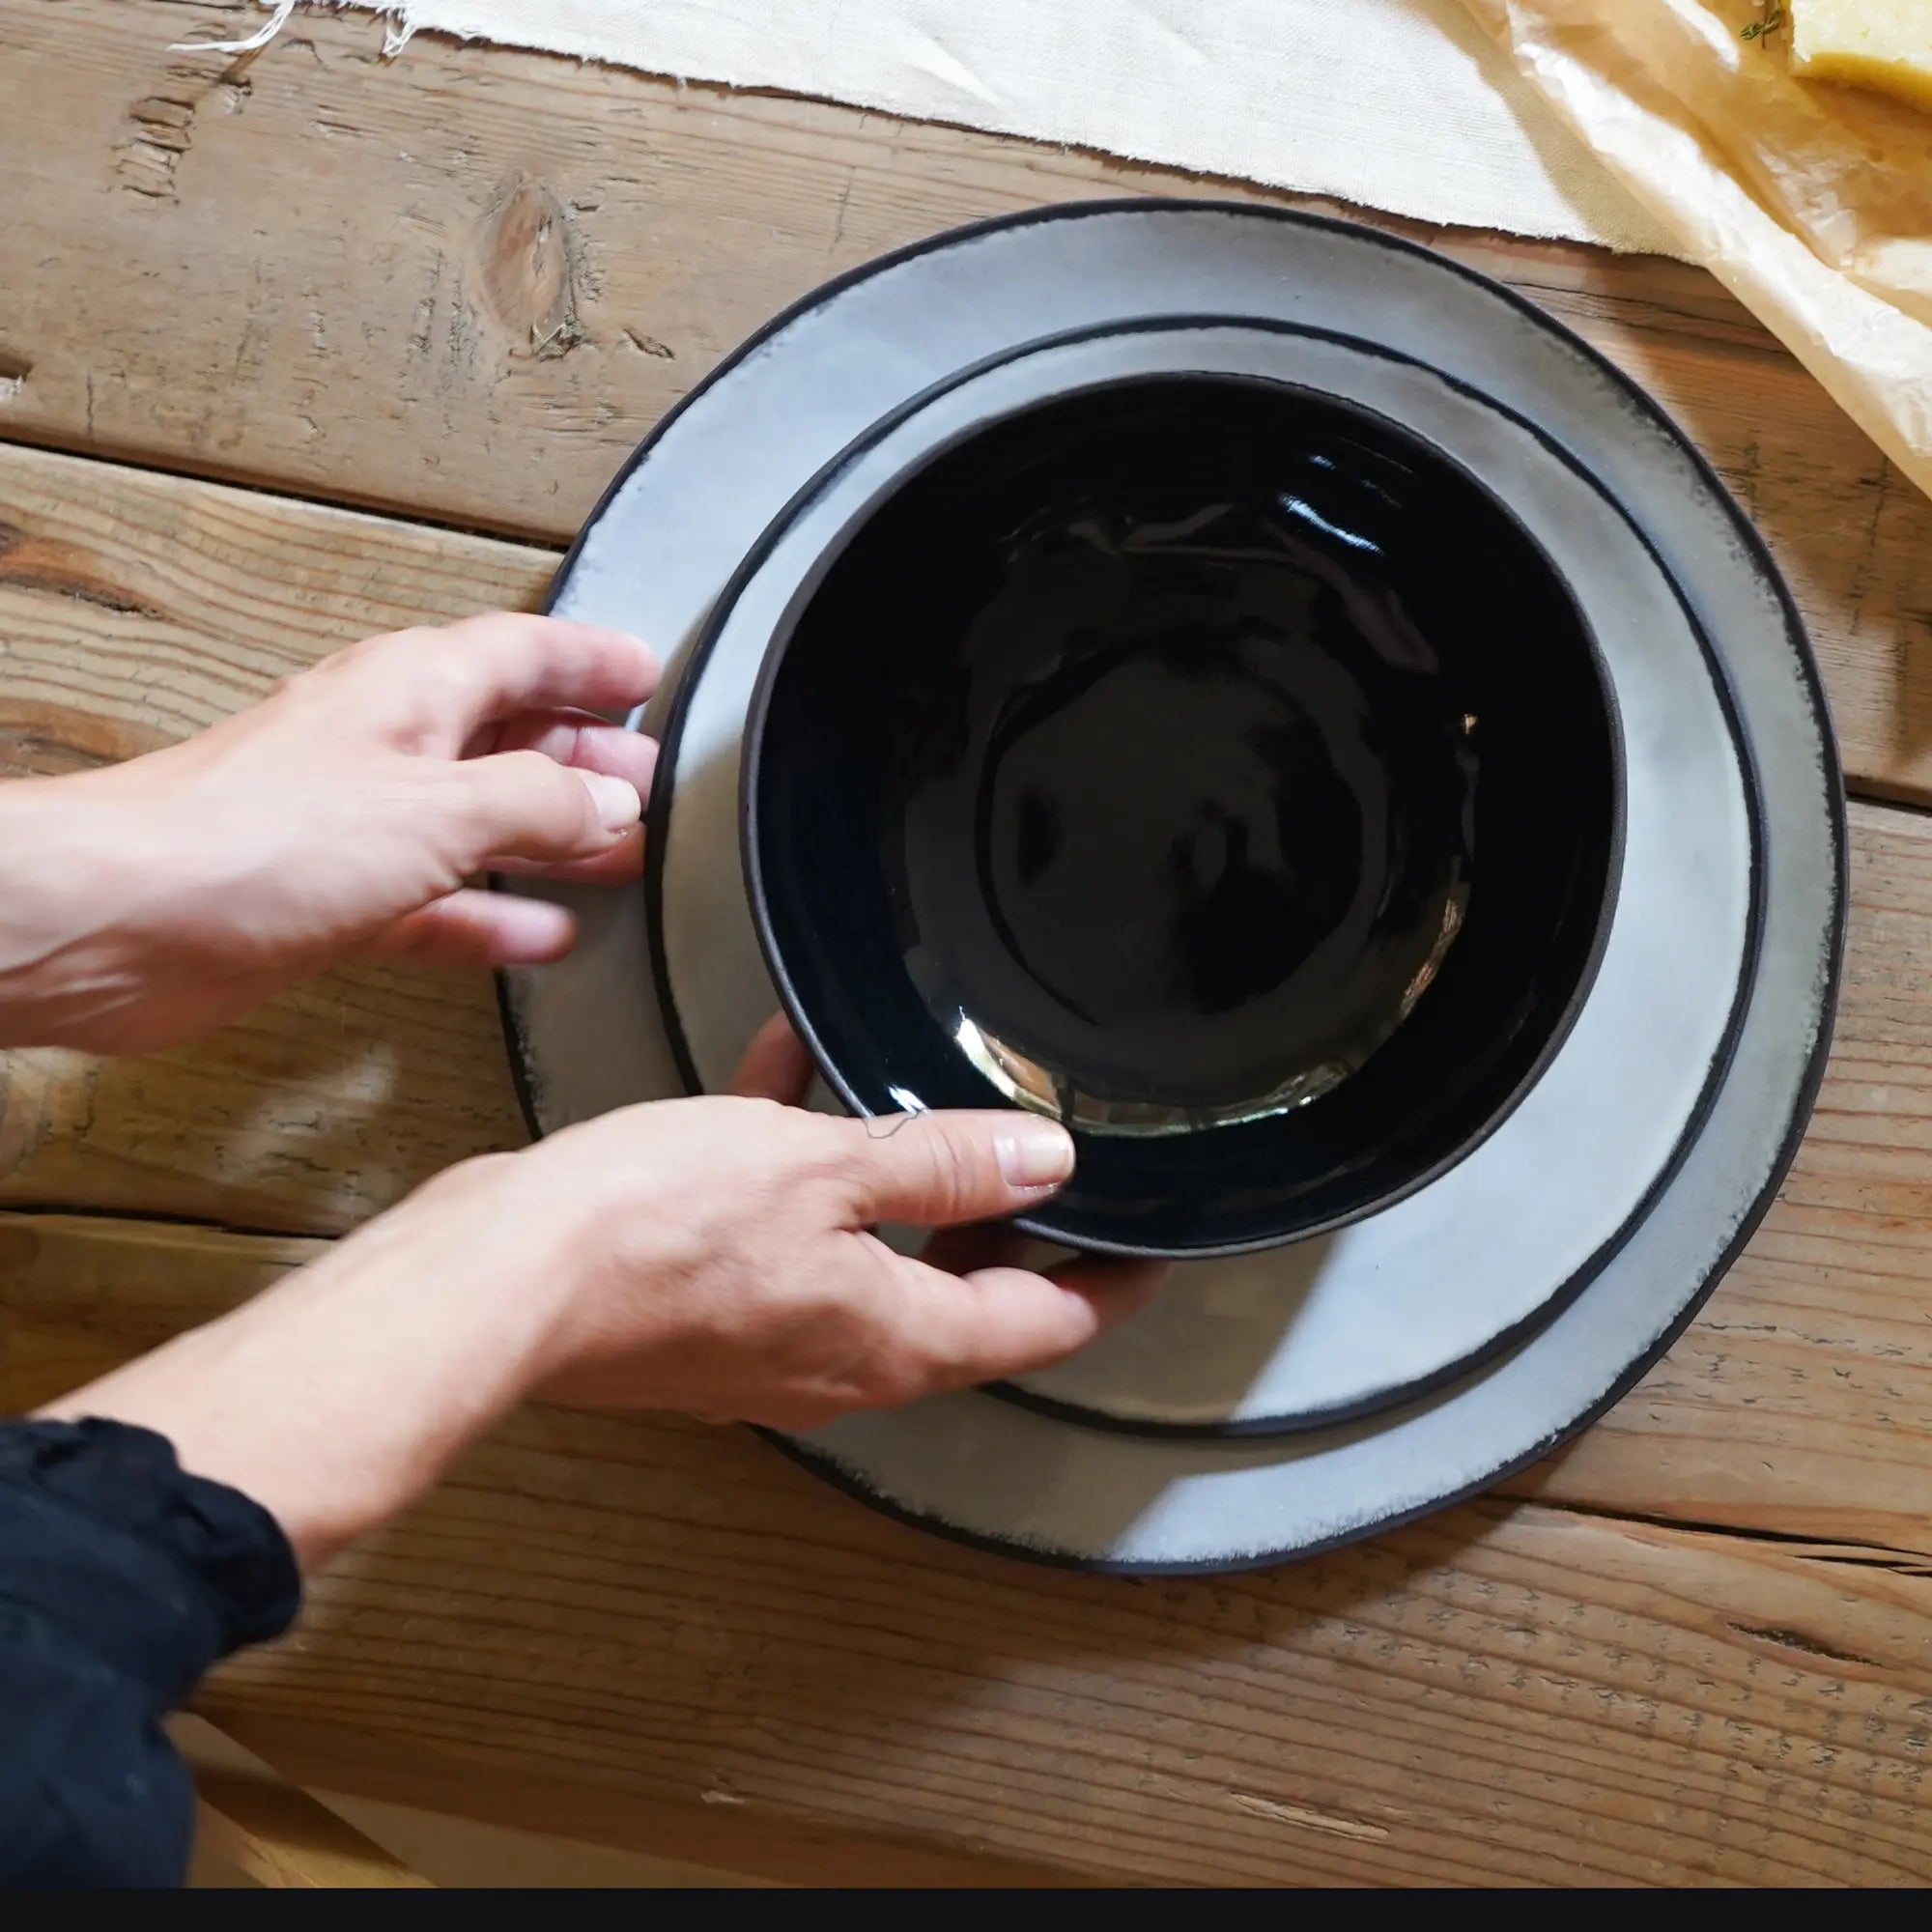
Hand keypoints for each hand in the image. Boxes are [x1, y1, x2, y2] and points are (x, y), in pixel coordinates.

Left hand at [0, 613, 658, 1053]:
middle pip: (506, 733)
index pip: (523, 650)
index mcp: (412, 690)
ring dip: (548, 837)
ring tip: (613, 851)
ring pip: (478, 820)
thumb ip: (540, 803)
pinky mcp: (333, 900)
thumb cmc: (247, 837)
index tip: (644, 672)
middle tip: (643, 774)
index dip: (590, 659)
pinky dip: (493, 913)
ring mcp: (357, 825)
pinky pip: (439, 900)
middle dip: (582, 753)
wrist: (123, 919)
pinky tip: (538, 932)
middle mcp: (384, 746)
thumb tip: (608, 802)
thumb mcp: (438, 808)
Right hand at [41, 1022, 1158, 1566]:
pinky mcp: (704, 1305)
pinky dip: (802, 1164)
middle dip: (1009, 1229)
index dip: (1110, 1281)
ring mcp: (768, 1338)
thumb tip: (1043, 1166)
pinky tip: (785, 1074)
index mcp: (892, 1338)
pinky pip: (784, 1229)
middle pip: (963, 1298)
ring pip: (870, 1255)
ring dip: (900, 1180)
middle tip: (1051, 1168)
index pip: (1045, 1322)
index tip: (1151, 1247)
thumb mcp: (820, 1168)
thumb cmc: (645, 1233)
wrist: (498, 1277)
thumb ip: (940, 1165)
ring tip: (916, 1097)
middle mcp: (839, 1357)